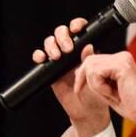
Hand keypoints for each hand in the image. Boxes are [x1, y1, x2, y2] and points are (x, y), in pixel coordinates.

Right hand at [32, 18, 110, 136]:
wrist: (86, 111)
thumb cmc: (96, 94)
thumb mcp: (96, 76)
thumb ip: (90, 61)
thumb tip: (88, 46)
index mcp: (85, 48)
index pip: (79, 29)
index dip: (76, 25)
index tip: (76, 29)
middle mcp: (71, 51)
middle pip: (62, 33)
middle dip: (62, 36)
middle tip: (67, 49)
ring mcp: (60, 60)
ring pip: (50, 42)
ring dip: (51, 45)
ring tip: (56, 57)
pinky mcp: (50, 70)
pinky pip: (41, 58)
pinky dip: (39, 55)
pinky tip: (42, 59)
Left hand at [73, 51, 135, 134]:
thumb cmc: (129, 105)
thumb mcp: (106, 89)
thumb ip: (95, 77)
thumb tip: (77, 69)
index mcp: (120, 60)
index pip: (92, 61)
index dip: (84, 76)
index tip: (82, 89)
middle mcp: (122, 56)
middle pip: (89, 61)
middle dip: (86, 79)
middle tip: (99, 94)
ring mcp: (122, 59)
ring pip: (91, 67)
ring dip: (95, 86)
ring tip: (110, 94)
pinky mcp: (121, 65)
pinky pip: (96, 74)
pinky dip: (100, 87)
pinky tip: (113, 93)